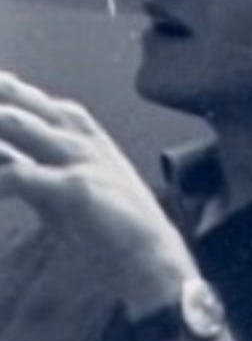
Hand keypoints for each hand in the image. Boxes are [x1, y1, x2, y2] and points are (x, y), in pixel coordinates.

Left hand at [0, 72, 197, 307]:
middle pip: (21, 102)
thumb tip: (0, 157)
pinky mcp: (75, 186)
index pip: (30, 99)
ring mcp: (78, 157)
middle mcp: (79, 136)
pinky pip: (18, 174)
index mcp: (80, 131)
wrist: (147, 250)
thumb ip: (33, 164)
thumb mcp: (65, 183)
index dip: (2, 90)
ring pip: (17, 124)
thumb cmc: (106, 219)